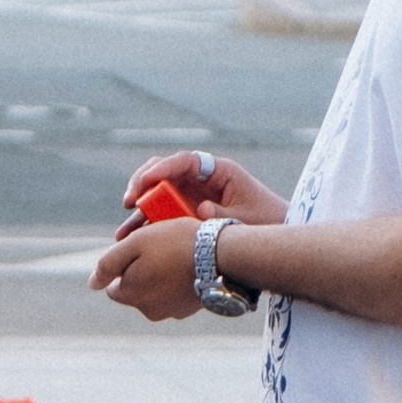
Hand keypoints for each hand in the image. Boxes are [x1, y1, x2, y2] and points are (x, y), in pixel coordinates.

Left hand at [91, 216, 210, 319]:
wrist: (221, 255)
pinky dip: (178, 283)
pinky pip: (175, 294)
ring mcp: (170, 312)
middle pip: (135, 289)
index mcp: (129, 295)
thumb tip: (92, 284)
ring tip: (178, 257)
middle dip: (142, 272)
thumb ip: (108, 264)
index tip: (142, 250)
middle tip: (161, 250)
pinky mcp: (189, 309)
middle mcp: (147, 310)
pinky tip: (189, 267)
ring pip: (156, 292)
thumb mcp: (135, 243)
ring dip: (161, 277)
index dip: (124, 265)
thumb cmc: (176, 244)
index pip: (114, 285)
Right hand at [117, 148, 285, 229]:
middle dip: (142, 185)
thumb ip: (222, 214)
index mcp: (217, 171)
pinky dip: (147, 228)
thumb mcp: (247, 219)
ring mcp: (191, 196)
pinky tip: (131, 241)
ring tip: (123, 234)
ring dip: (139, 213)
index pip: (185, 160)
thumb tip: (198, 208)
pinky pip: (162, 217)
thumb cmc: (268, 221)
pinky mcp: (187, 214)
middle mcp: (200, 180)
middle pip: (163, 173)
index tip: (145, 181)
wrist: (278, 234)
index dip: (162, 167)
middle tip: (129, 202)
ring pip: (157, 196)